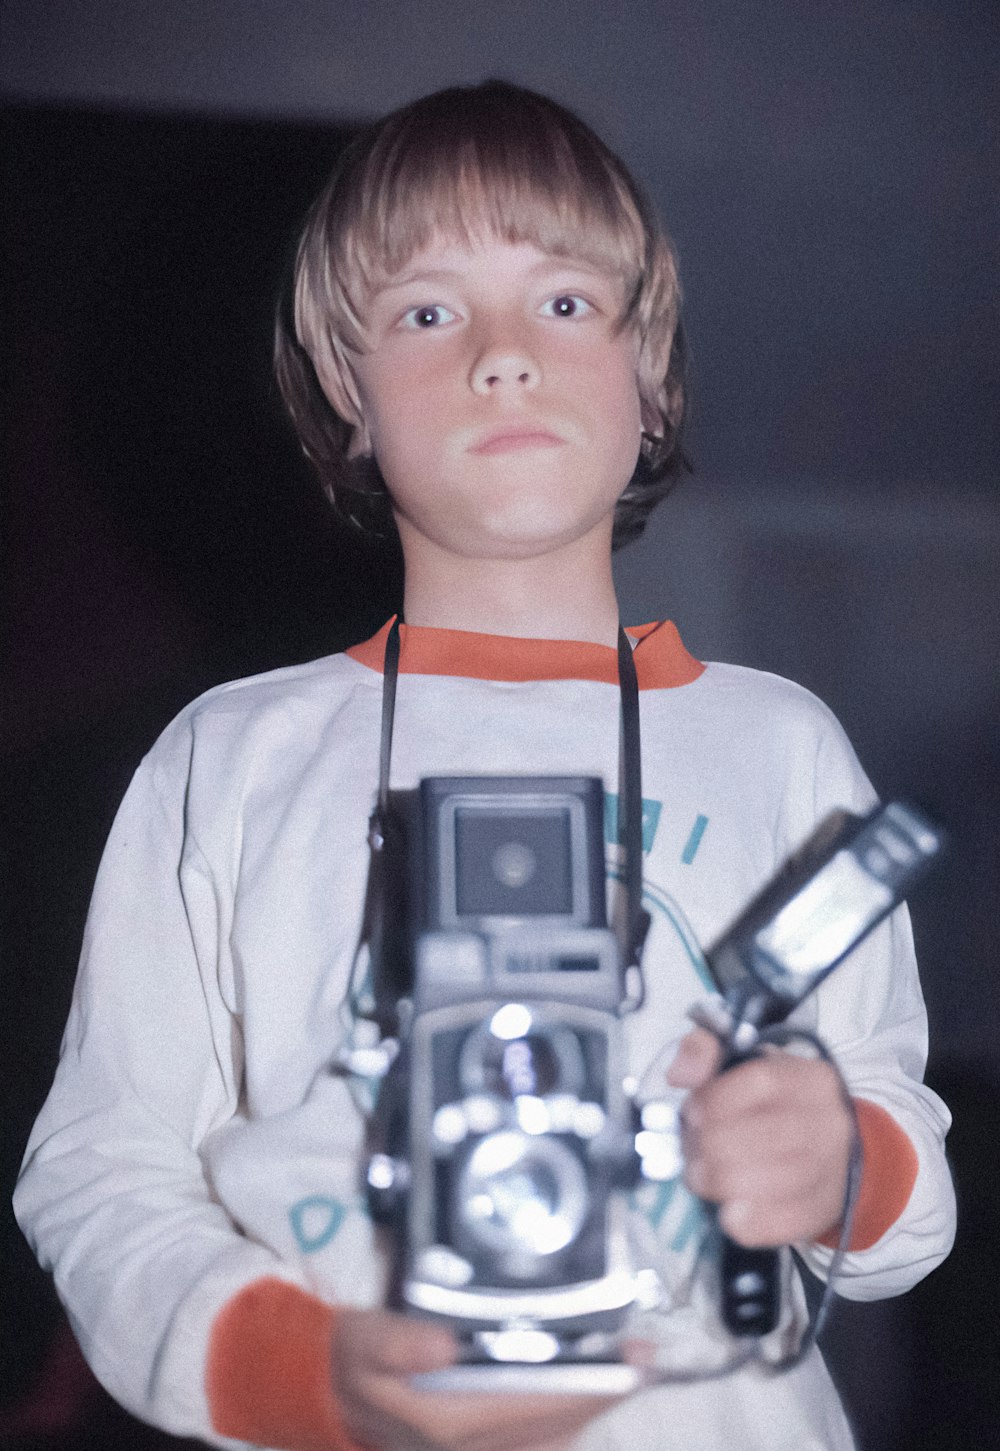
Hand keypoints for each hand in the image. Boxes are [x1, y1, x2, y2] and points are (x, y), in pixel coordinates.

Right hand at [332, 1308, 629, 1450]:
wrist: (326, 1394)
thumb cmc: (351, 1358)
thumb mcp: (365, 1339)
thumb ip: (402, 1340)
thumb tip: (445, 1344)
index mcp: (451, 1422)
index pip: (540, 1405)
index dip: (591, 1383)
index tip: (632, 1361)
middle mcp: (472, 1448)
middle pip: (557, 1426)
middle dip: (603, 1393)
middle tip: (643, 1359)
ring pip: (552, 1440)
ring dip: (588, 1408)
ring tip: (623, 1371)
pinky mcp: (476, 1450)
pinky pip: (535, 1445)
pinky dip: (564, 1422)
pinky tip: (582, 1395)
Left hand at [667, 1027, 852, 1246]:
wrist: (839, 1157)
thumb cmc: (780, 1106)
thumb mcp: (749, 1065)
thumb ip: (705, 1052)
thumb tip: (677, 1074)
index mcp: (810, 1080)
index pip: (759, 1082)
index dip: (713, 1099)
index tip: (693, 1112)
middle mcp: (826, 1125)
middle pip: (749, 1137)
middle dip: (703, 1145)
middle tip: (692, 1148)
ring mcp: (824, 1174)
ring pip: (746, 1183)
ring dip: (709, 1180)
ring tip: (701, 1174)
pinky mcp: (812, 1217)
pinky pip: (758, 1224)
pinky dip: (733, 1216)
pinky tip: (728, 1203)